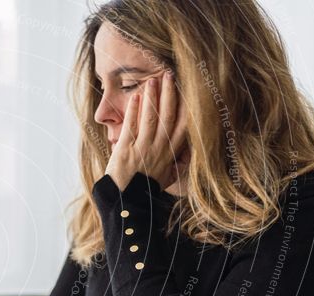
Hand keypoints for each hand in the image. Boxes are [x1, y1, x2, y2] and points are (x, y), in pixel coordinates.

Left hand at [105, 70, 187, 191]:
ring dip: (152, 97)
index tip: (188, 90)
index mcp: (170, 154)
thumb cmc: (145, 191)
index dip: (186, 106)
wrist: (127, 203)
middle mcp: (159, 149)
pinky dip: (135, 111)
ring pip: (151, 118)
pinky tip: (137, 97)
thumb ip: (174, 165)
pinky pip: (131, 127)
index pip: (182, 126)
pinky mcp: (125, 151)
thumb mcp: (166, 178)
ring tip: (153, 80)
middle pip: (167, 116)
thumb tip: (186, 157)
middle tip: (170, 75)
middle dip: (169, 94)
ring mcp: (142, 149)